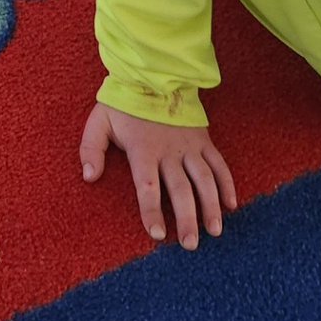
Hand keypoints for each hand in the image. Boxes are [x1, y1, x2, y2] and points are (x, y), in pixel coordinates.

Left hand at [79, 102, 236, 250]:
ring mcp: (189, 145)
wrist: (152, 76)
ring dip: (210, 206)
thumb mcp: (100, 121)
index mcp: (143, 148)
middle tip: (190, 245)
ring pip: (204, 179)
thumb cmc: (123, 104)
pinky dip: (227, 183)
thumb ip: (91, 148)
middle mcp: (169, 150)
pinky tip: (231, 205)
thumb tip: (89, 177)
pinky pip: (219, 164)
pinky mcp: (203, 140)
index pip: (148, 185)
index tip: (157, 234)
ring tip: (214, 231)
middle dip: (186, 218)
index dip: (152, 210)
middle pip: (180, 188)